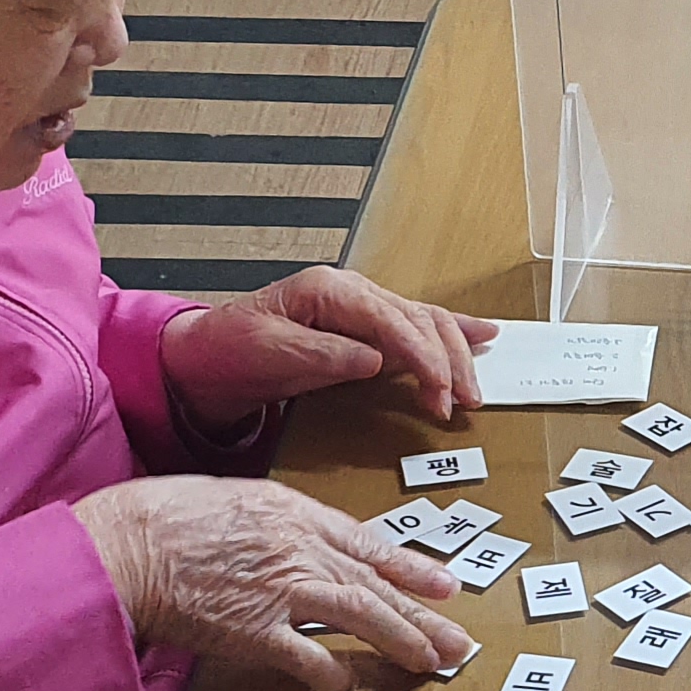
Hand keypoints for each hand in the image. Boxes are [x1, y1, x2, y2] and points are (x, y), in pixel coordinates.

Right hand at [75, 475, 473, 690]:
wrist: (125, 546)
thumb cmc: (166, 517)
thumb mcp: (236, 500)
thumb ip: (279, 524)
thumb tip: (306, 545)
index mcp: (295, 513)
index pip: (369, 545)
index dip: (412, 568)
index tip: (446, 586)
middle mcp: (300, 550)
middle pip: (377, 586)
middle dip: (423, 616)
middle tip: (460, 641)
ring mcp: (282, 591)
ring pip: (361, 618)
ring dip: (400, 642)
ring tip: (430, 663)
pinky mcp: (256, 632)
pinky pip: (309, 658)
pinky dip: (332, 673)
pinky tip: (348, 685)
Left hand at [160, 269, 493, 426]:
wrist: (207, 356)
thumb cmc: (231, 348)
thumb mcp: (268, 351)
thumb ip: (323, 354)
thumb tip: (375, 360)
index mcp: (328, 289)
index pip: (391, 319)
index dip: (422, 355)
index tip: (439, 389)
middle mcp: (352, 291)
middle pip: (419, 319)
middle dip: (448, 361)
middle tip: (460, 401)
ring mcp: (362, 307)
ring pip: (426, 323)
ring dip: (455, 356)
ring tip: (472, 391)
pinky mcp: (365, 327)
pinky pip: (417, 327)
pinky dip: (452, 334)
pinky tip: (483, 335)